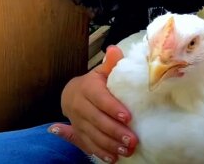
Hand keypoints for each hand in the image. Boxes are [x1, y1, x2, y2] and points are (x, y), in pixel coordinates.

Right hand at [48, 46, 137, 162]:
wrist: (71, 95)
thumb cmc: (94, 83)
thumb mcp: (101, 72)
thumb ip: (111, 64)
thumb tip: (115, 50)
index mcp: (87, 88)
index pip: (100, 99)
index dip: (112, 108)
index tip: (128, 117)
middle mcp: (79, 106)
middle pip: (97, 120)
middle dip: (115, 132)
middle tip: (132, 140)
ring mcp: (77, 122)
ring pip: (93, 135)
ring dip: (110, 145)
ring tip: (127, 151)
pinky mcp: (78, 134)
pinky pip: (87, 145)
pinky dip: (100, 153)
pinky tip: (112, 158)